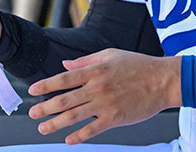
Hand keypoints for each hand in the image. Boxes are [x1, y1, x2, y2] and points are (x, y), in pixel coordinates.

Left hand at [28, 49, 181, 143]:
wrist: (162, 80)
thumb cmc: (138, 65)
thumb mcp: (110, 55)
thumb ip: (86, 61)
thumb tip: (65, 65)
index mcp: (95, 70)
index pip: (64, 79)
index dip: (46, 85)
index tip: (33, 91)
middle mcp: (97, 87)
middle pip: (64, 100)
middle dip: (45, 108)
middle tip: (33, 114)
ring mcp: (105, 103)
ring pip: (74, 116)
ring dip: (55, 123)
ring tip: (43, 128)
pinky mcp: (115, 118)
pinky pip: (92, 129)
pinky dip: (79, 135)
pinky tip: (68, 139)